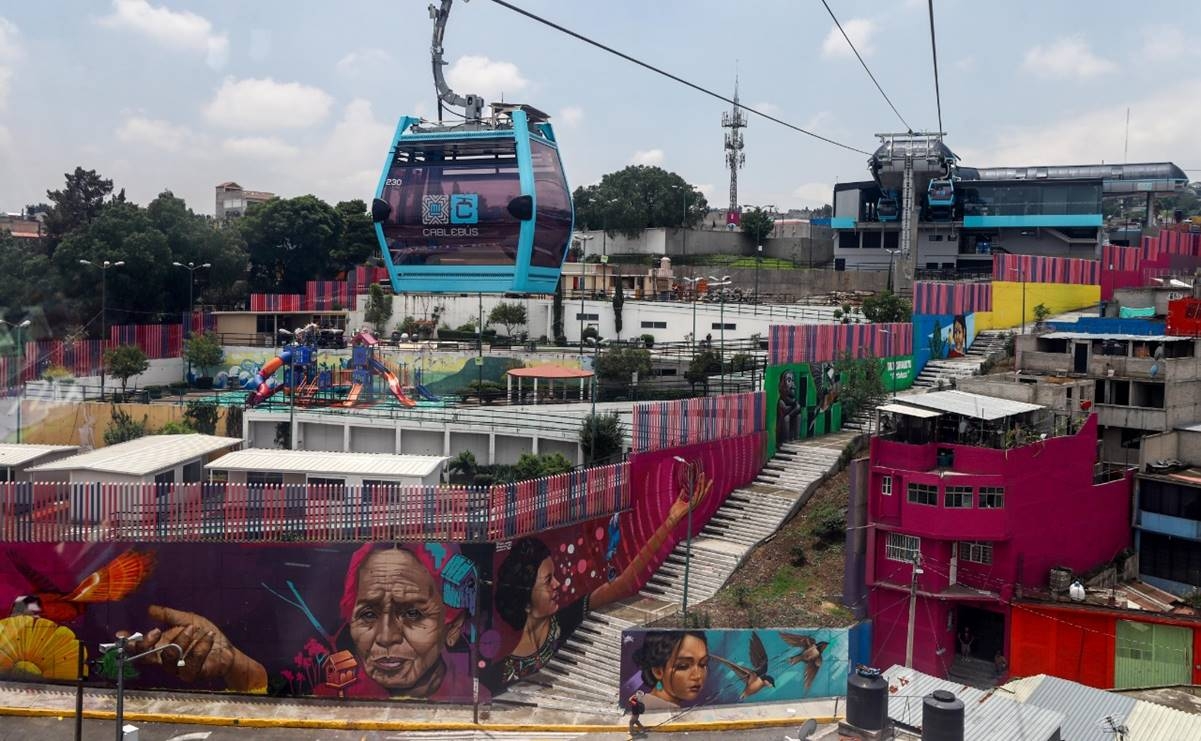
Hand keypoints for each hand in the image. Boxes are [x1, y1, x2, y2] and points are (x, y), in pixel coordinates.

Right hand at [130, 604, 266, 692]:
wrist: (227, 648)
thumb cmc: (206, 635)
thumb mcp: (188, 620)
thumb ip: (170, 616)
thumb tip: (150, 609)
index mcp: (163, 646)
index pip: (141, 648)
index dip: (130, 643)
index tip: (122, 634)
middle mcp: (167, 659)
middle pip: (148, 657)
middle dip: (149, 644)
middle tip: (157, 631)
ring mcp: (178, 669)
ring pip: (169, 658)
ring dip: (181, 640)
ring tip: (194, 629)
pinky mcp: (193, 674)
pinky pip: (191, 663)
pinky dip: (200, 647)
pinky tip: (208, 637)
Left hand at [668, 471, 712, 524]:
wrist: (673, 518)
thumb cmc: (675, 511)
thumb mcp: (679, 500)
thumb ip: (681, 495)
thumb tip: (683, 489)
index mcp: (693, 501)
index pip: (701, 492)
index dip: (704, 486)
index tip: (707, 480)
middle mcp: (695, 503)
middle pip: (702, 491)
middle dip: (704, 483)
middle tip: (705, 475)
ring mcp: (694, 505)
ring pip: (700, 493)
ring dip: (701, 484)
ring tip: (701, 477)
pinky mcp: (690, 506)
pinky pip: (695, 498)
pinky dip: (697, 492)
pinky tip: (698, 487)